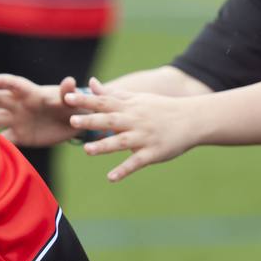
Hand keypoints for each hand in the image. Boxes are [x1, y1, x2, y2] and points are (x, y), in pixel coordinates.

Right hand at [0, 74, 81, 146]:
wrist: (75, 124)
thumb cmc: (74, 106)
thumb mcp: (71, 100)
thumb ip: (68, 93)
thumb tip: (70, 81)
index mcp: (31, 93)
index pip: (13, 84)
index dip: (1, 81)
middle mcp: (20, 105)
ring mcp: (18, 121)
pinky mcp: (20, 136)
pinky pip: (4, 139)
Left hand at [65, 77, 203, 181]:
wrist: (193, 119)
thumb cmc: (160, 108)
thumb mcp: (136, 98)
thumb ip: (112, 94)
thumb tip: (91, 82)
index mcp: (129, 107)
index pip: (104, 102)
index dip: (86, 100)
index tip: (67, 97)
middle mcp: (135, 121)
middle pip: (110, 120)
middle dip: (91, 120)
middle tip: (72, 120)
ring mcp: (144, 137)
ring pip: (121, 142)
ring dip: (104, 146)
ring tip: (87, 150)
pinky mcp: (153, 153)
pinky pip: (136, 162)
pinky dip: (124, 170)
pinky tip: (111, 178)